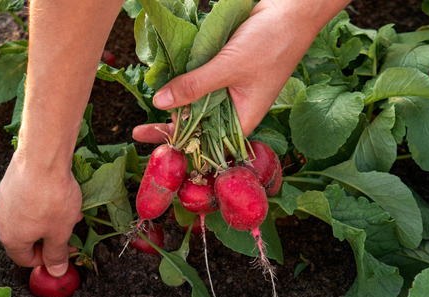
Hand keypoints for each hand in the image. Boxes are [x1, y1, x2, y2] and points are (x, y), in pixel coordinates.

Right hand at [0, 152, 81, 276]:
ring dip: (49, 219)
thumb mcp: (60, 232)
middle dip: (50, 237)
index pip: (24, 259)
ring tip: (69, 211)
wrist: (42, 156)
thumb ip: (57, 255)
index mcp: (11, 238)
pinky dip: (41, 203)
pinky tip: (59, 194)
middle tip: (69, 231)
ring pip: (27, 218)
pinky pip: (25, 200)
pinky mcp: (8, 182)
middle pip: (25, 238)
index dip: (46, 260)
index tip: (63, 252)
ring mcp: (3, 200)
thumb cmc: (51, 197)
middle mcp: (1, 221)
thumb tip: (55, 272)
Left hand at [134, 0, 349, 142]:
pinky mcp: (222, 71)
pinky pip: (199, 83)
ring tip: (146, 113)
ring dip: (175, 105)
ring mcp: (228, 90)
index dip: (182, 148)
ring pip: (196, 104)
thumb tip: (160, 103)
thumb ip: (194, 86)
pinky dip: (183, 84)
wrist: (290, 10)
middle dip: (172, 129)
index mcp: (243, 119)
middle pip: (198, 126)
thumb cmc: (271, 42)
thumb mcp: (228, 67)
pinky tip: (163, 86)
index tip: (156, 150)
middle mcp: (235, 109)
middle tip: (138, 132)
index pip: (208, 143)